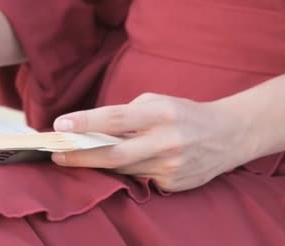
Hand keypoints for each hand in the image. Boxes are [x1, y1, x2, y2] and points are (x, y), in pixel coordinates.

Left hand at [50, 93, 255, 191]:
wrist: (228, 135)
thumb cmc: (184, 113)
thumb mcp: (159, 101)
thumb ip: (128, 114)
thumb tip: (93, 129)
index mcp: (162, 113)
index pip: (116, 119)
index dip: (86, 123)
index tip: (60, 125)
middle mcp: (167, 141)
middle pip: (115, 154)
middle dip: (81, 156)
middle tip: (57, 155)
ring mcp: (172, 166)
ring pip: (124, 170)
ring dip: (98, 164)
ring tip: (77, 157)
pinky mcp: (174, 184)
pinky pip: (141, 179)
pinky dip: (126, 172)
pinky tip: (118, 165)